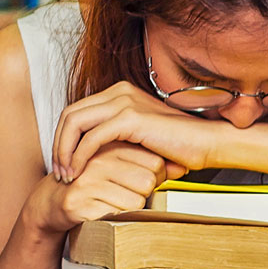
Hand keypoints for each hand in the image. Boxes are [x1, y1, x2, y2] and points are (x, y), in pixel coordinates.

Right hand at [24, 142, 185, 234]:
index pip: (154, 161)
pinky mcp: (79, 200)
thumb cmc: (89, 182)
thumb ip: (146, 163)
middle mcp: (97, 158)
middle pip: (148, 181)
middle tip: (123, 193)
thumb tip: (183, 168)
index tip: (138, 181)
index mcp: (108, 144)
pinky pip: (117, 215)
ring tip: (110, 201)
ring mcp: (87, 179)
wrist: (50, 201)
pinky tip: (101, 211)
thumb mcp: (116, 165)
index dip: (154, 177)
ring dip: (129, 208)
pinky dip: (115, 218)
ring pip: (136, 200)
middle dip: (143, 193)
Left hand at [52, 82, 219, 181]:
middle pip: (69, 115)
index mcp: (119, 94)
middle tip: (58, 172)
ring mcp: (124, 102)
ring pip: (74, 123)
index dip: (62, 138)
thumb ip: (114, 137)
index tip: (62, 163)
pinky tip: (78, 172)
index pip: (76, 112)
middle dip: (58, 145)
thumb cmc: (179, 145)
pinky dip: (79, 156)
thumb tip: (87, 151)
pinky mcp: (131, 118)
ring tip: (65, 176)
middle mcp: (119, 92)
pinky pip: (92, 137)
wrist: (209, 143)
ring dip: (64, 151)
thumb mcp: (139, 138)